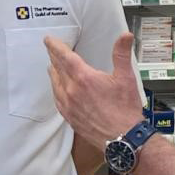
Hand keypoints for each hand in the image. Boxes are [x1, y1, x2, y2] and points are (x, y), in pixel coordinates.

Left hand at [45, 32, 142, 149]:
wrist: (123, 139)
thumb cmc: (125, 110)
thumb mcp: (126, 77)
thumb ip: (122, 54)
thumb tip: (125, 36)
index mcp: (84, 78)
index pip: (64, 57)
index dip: (55, 47)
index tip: (49, 40)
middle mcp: (72, 91)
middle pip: (57, 69)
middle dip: (54, 57)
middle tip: (52, 50)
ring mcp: (69, 105)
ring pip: (55, 84)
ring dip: (54, 73)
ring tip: (53, 67)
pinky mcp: (69, 117)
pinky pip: (57, 99)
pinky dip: (56, 89)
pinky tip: (58, 89)